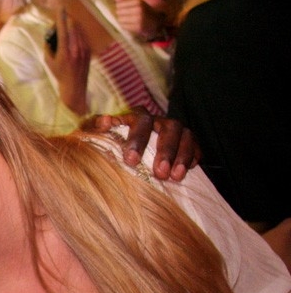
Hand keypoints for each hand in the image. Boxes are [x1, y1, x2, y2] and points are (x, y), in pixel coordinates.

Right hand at [44, 9, 90, 114]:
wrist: (75, 86)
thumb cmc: (59, 74)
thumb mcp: (49, 61)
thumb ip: (48, 45)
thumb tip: (50, 33)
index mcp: (65, 51)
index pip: (63, 29)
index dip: (61, 17)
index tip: (60, 8)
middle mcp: (76, 48)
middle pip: (73, 26)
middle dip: (67, 20)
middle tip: (62, 19)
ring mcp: (84, 49)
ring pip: (79, 30)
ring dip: (72, 27)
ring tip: (66, 33)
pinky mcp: (89, 51)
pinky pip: (82, 37)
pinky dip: (76, 35)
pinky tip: (72, 41)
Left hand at [81, 107, 200, 180]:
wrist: (121, 150)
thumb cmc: (107, 141)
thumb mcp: (96, 132)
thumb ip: (95, 126)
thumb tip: (104, 121)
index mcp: (136, 116)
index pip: (141, 121)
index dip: (138, 140)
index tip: (131, 161)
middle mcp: (158, 120)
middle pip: (169, 127)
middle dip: (166, 151)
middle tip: (160, 173)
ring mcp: (173, 129)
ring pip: (185, 135)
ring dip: (182, 156)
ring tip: (175, 177)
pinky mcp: (185, 140)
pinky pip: (196, 144)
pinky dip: (194, 156)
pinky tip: (190, 169)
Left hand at [112, 0, 166, 41]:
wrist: (157, 21)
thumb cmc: (144, 11)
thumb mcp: (136, 3)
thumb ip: (124, 0)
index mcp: (138, 1)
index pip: (119, 4)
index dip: (119, 7)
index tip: (123, 9)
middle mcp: (138, 9)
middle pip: (119, 12)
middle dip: (120, 14)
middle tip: (126, 15)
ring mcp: (138, 19)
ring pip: (120, 20)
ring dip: (122, 20)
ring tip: (127, 20)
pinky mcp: (138, 27)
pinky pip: (124, 26)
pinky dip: (124, 26)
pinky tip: (129, 24)